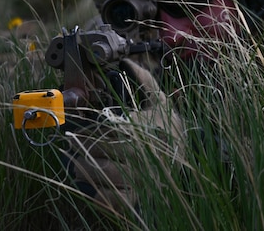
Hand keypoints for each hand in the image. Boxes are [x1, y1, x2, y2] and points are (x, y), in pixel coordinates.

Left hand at [64, 58, 183, 210]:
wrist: (191, 159)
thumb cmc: (171, 129)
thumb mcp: (160, 103)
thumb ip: (144, 82)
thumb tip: (127, 62)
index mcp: (146, 129)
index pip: (110, 131)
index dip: (88, 133)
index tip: (77, 133)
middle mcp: (145, 153)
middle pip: (106, 152)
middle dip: (85, 150)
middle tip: (71, 148)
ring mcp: (144, 177)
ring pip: (108, 176)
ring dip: (88, 171)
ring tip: (77, 165)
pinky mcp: (143, 196)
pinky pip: (118, 202)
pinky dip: (102, 197)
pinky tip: (93, 189)